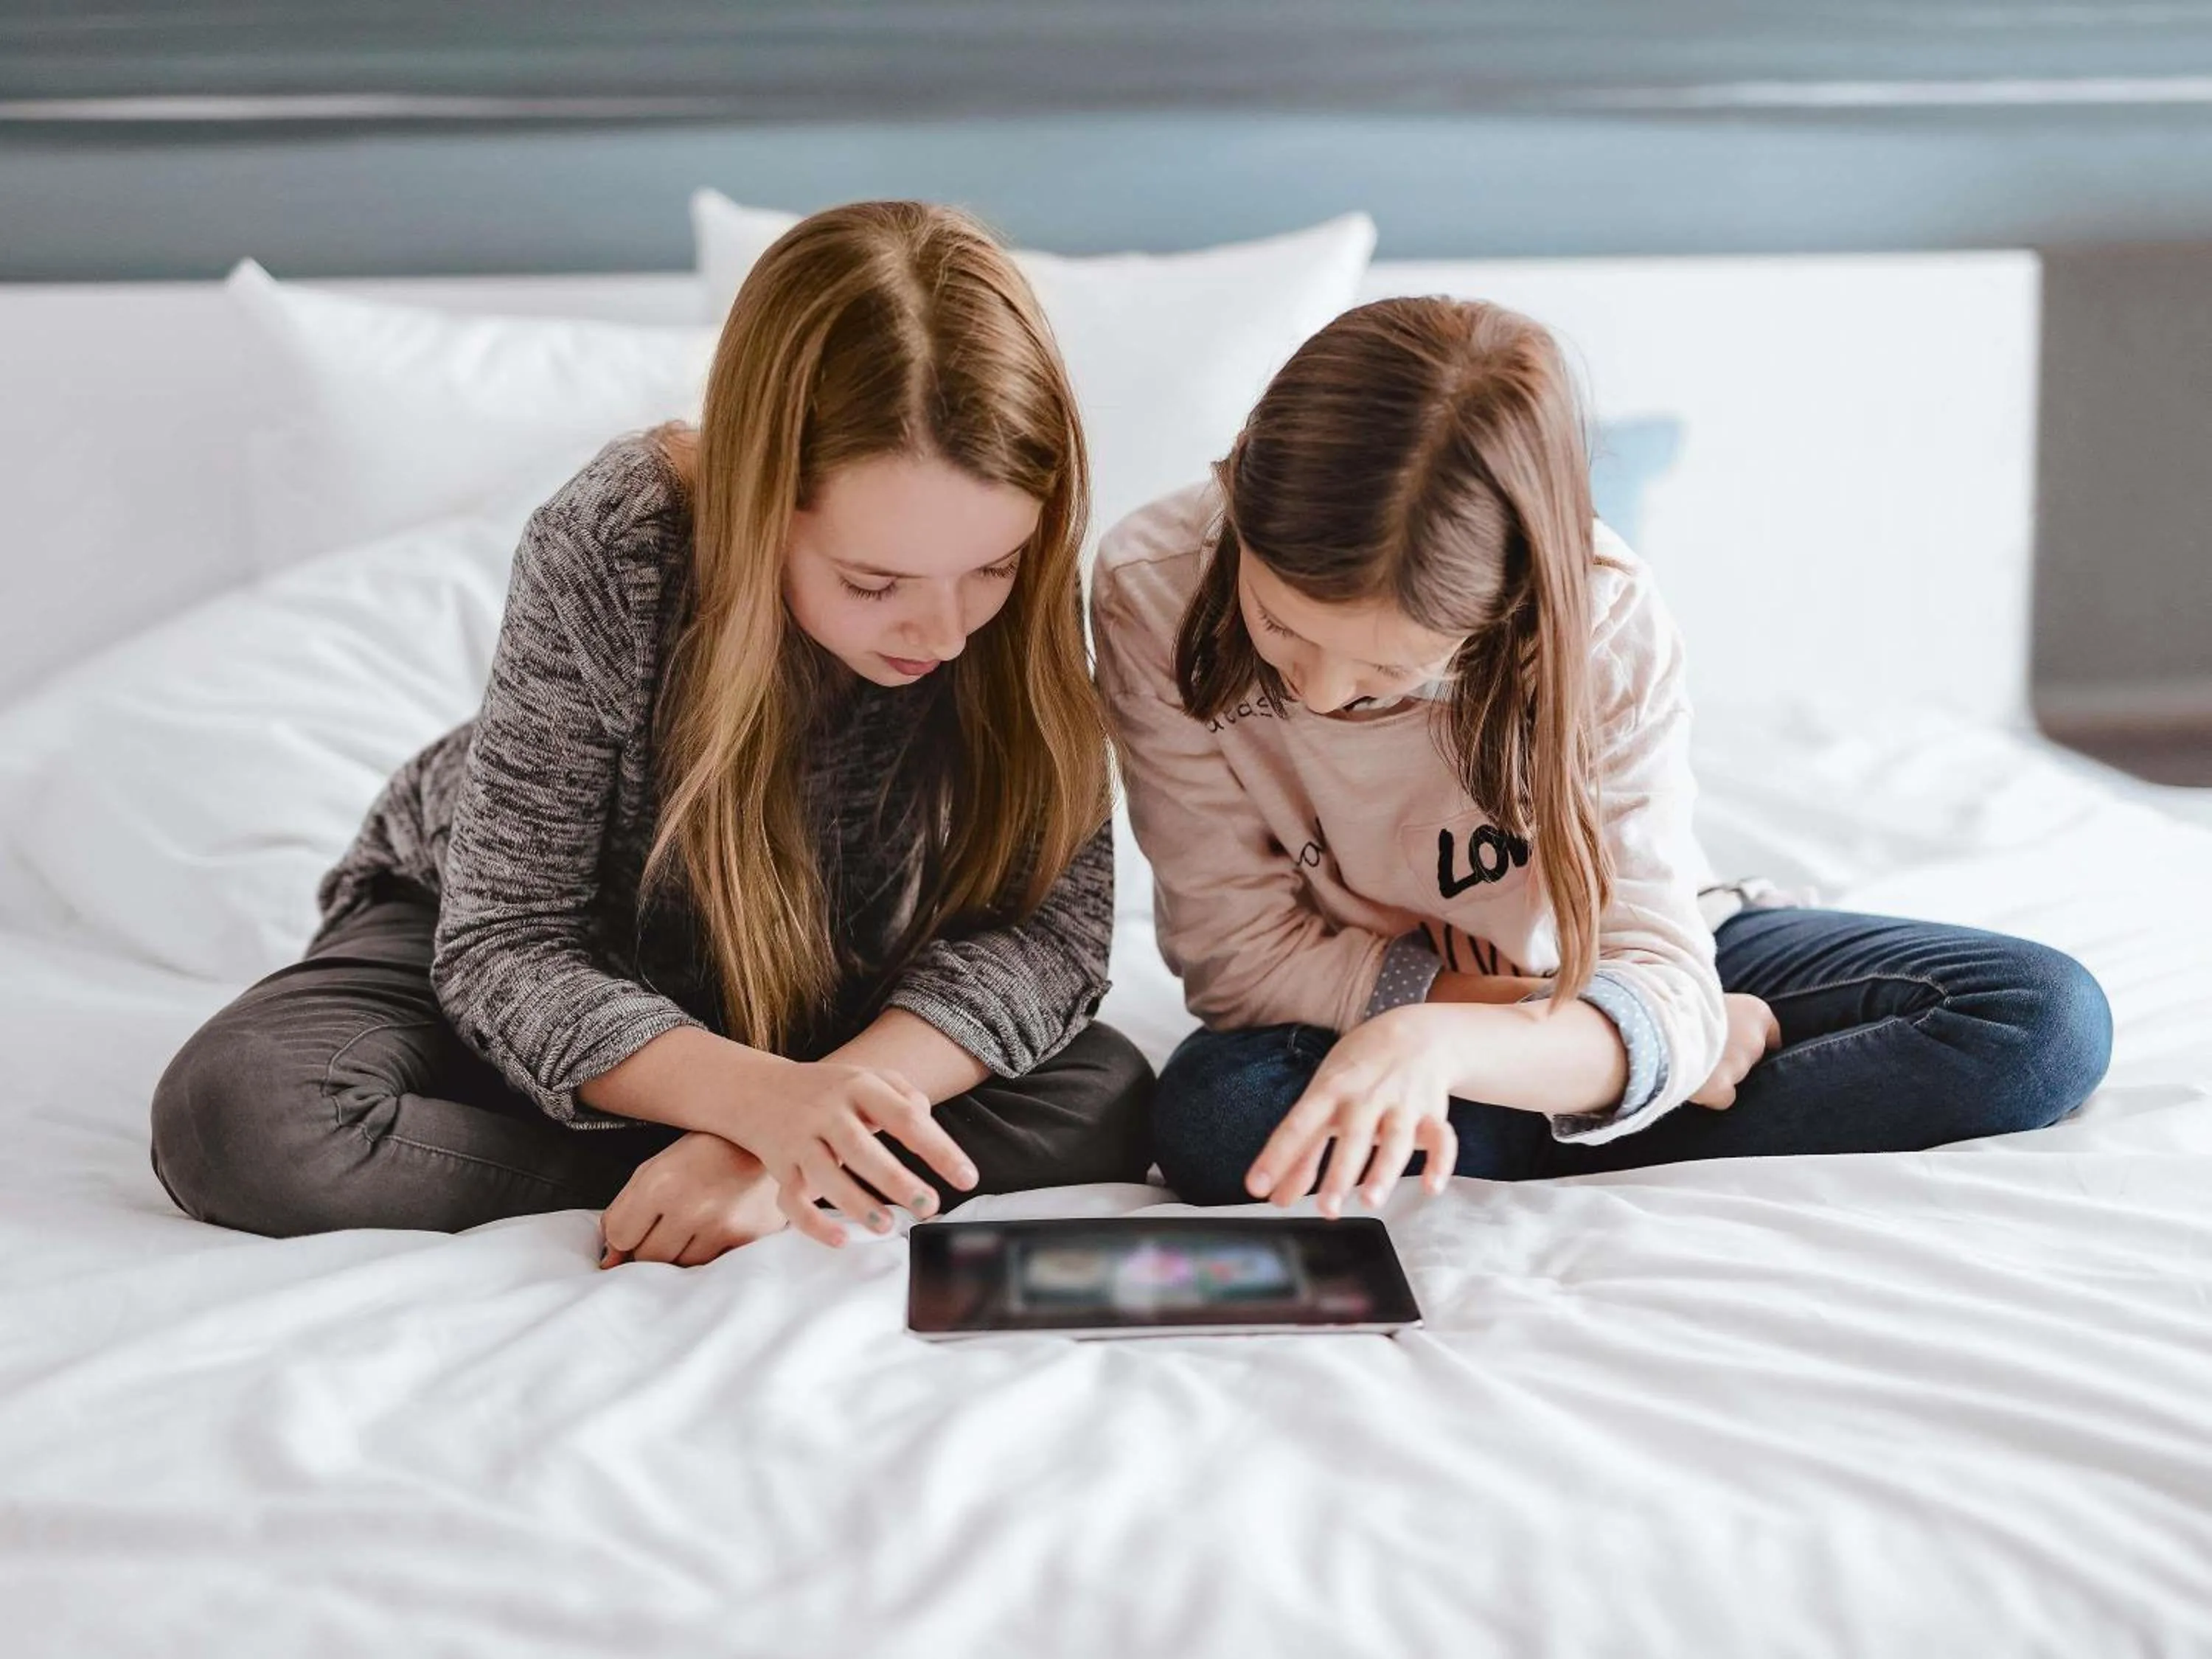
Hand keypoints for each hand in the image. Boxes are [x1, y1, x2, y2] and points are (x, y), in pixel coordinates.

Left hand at [600, 1132, 785, 1267]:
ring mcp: (721, 1227)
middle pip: (647, 1258)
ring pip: (679, 1267)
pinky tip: (716, 1227)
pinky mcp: (746, 1240)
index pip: (620, 1236)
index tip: (638, 1226)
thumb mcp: (656, 1168)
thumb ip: (624, 1211)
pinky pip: (710, 1266)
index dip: (625, 1234)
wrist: (767, 1139)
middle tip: (669, 1223)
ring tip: (695, 1223)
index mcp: (661, 1183)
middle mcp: (691, 1208)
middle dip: (650, 1245)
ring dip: (680, 1252)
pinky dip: (707, 1253)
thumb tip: (609, 1260)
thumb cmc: (706, 1151)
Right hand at [720, 1058, 976, 1246]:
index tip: (967, 1179)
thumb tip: (927, 1125)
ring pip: (826, 1176)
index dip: (939, 1148)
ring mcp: (800, 1140)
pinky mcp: (780, 1167)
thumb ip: (905, 1096)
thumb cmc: (831, 1090)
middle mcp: (827, 1112)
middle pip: (862, 1148)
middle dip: (896, 1180)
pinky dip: (813, 1223)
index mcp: (859, 1086)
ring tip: (887, 1227)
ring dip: (856, 1203)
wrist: (758, 1089)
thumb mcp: (869, 1078)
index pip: (905, 1117)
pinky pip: (792, 1200)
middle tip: (929, 1207)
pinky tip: (841, 1239)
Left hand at [1246, 1007, 1459, 1216]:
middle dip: (1340, 1173)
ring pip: (1396, 1139)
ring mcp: (1402, 1104)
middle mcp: (1366, 1097)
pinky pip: (1442, 1138)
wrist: (1414, 1034)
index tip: (1257, 1187)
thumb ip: (1302, 1152)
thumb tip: (1276, 1197)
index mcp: (1330, 1091)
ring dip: (1385, 1171)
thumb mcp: (1323, 1098)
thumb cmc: (1358, 1071)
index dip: (1277, 1155)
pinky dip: (1441, 1163)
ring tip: (1371, 1201)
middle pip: (1352, 1136)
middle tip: (1327, 1209)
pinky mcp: (1433, 1113)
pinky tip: (1432, 1188)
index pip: (1299, 1124)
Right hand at [1690, 994, 1780, 1108]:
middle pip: (1751, 1057)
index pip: (1770, 1032)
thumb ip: (1721, 1012)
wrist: (1659, 1021)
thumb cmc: (1679, 1000)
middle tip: (1706, 1051)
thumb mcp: (1708, 995)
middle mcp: (1755, 1039)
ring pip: (1736, 1077)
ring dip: (1720, 1075)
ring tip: (1692, 1063)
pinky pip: (1723, 1097)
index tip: (1736, 1042)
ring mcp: (1741, 1065)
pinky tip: (1693, 1081)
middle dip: (1732, 1057)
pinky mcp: (1724, 1087)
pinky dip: (1711, 1095)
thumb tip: (1718, 1020)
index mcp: (1755, 1012)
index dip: (1751, 1038)